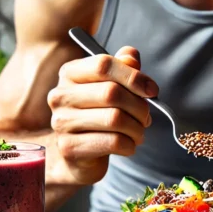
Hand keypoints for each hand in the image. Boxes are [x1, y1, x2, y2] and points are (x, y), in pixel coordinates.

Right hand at [47, 46, 156, 185]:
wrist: (78, 155)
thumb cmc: (97, 116)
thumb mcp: (110, 87)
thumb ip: (122, 68)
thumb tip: (131, 56)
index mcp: (70, 73)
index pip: (103, 65)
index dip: (134, 76)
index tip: (152, 90)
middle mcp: (61, 95)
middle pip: (112, 92)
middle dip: (139, 107)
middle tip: (146, 117)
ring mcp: (62, 122)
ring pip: (114, 119)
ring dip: (137, 128)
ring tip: (138, 132)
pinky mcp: (69, 147)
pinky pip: (112, 142)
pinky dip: (129, 145)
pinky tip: (128, 146)